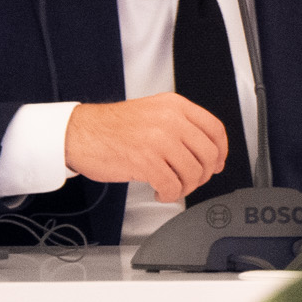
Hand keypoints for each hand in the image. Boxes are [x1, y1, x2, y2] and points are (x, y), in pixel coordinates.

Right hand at [63, 94, 227, 202]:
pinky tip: (161, 192)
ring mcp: (159, 140)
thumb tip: (205, 149)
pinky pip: (174, 186)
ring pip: (194, 173)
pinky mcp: (147, 161)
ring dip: (186, 187)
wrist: (79, 133)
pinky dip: (170, 195)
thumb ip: (179, 125)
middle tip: (192, 180)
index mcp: (175, 106)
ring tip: (172, 187)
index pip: (215, 129)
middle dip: (204, 174)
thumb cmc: (112, 127)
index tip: (218, 163)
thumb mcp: (152, 112)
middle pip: (209, 154)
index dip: (222, 151)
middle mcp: (170, 120)